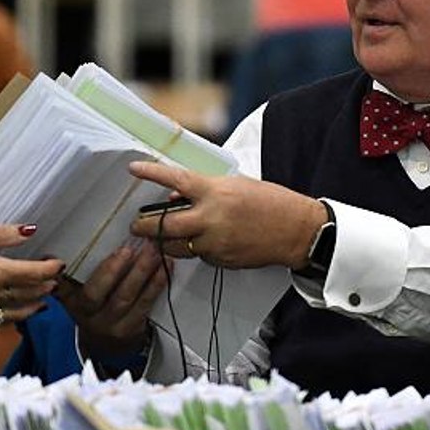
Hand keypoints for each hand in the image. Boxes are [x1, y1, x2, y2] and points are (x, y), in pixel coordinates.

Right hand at [0, 224, 62, 327]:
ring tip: (41, 303)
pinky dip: (7, 317)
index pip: (34, 274)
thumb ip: (3, 235)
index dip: (50, 269)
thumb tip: (30, 230)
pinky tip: (10, 312)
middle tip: (53, 282)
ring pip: (14, 314)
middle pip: (28, 296)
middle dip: (44, 288)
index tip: (58, 264)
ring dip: (31, 308)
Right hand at [60, 244, 169, 357]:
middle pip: (97, 292)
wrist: (109, 345)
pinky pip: (145, 304)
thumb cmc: (95, 310)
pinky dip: (156, 283)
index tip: (64, 259)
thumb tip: (52, 255)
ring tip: (153, 251)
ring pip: (125, 296)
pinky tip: (165, 268)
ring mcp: (111, 324)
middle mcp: (88, 316)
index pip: (62, 287)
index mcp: (72, 302)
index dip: (61, 276)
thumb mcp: (77, 297)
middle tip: (128, 248)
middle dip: (113, 268)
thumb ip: (68, 278)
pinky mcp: (132, 328)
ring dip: (141, 271)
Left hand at [128, 161, 327, 269]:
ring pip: (176, 246)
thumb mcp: (236, 185)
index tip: (133, 169)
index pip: (175, 179)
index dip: (151, 173)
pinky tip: (200, 242)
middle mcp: (211, 218)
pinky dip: (193, 248)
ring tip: (158, 237)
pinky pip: (197, 255)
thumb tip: (175, 196)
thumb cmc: (270, 202)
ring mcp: (214, 242)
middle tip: (134, 226)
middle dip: (144, 227)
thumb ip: (204, 190)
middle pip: (164, 225)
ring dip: (164, 242)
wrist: (296, 230)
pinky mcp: (221, 260)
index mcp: (215, 191)